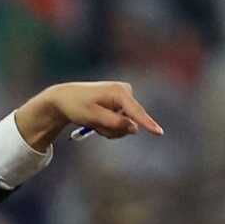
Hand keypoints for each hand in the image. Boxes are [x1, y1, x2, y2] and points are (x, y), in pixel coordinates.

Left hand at [13, 81, 163, 150]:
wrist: (65, 98)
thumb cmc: (76, 106)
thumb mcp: (93, 117)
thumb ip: (114, 123)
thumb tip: (135, 128)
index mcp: (119, 92)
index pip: (136, 112)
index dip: (147, 124)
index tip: (159, 132)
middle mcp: (125, 91)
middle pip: (130, 122)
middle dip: (113, 130)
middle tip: (95, 127)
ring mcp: (124, 96)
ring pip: (125, 124)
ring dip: (110, 129)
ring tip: (95, 122)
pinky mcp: (122, 102)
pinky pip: (122, 121)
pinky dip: (109, 125)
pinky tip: (98, 119)